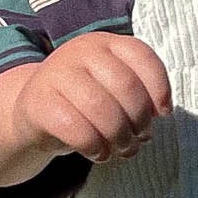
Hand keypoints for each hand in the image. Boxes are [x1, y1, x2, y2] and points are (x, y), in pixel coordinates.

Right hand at [15, 32, 172, 163]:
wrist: (36, 111)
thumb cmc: (85, 102)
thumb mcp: (112, 89)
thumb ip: (137, 97)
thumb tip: (154, 120)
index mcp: (107, 43)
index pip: (143, 57)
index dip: (160, 88)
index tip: (162, 114)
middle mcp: (82, 51)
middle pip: (126, 85)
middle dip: (139, 119)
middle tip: (138, 138)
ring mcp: (57, 73)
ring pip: (101, 108)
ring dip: (119, 138)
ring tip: (122, 149)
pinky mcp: (39, 101)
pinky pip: (76, 128)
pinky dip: (95, 147)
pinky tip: (98, 153)